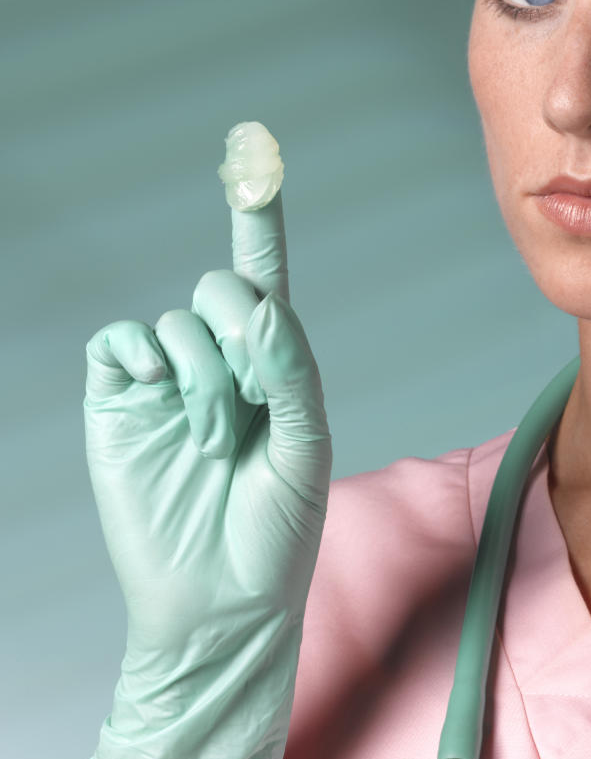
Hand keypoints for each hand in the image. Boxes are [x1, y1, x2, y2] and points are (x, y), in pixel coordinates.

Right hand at [83, 164, 332, 758]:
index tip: (251, 153)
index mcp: (274, 372)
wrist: (218, 605)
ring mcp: (164, 383)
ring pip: (178, 322)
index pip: (266, 284)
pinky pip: (121, 342)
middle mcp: (219, 366)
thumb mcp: (305, 453)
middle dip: (240, 330)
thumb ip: (291, 373)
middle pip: (223, 291)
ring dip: (203, 377)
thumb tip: (260, 309)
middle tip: (247, 400)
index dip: (257, 221)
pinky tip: (163, 400)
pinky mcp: (117, 402)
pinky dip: (144, 358)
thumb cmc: (274, 535)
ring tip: (213, 443)